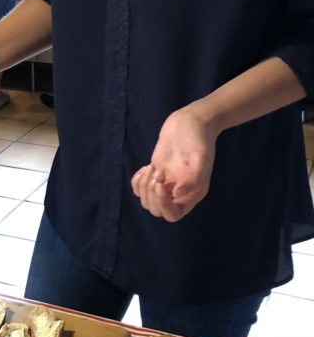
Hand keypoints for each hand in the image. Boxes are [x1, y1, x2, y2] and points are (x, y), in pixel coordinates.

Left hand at [131, 106, 217, 221]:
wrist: (192, 121)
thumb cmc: (199, 138)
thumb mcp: (200, 157)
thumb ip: (193, 178)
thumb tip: (176, 195)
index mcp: (192, 193)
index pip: (173, 215)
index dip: (162, 205)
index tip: (160, 184)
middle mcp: (179, 192)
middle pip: (156, 210)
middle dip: (151, 194)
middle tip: (157, 171)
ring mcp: (166, 183)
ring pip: (146, 200)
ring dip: (144, 186)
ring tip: (152, 168)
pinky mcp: (156, 173)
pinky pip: (140, 188)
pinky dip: (137, 181)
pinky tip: (145, 168)